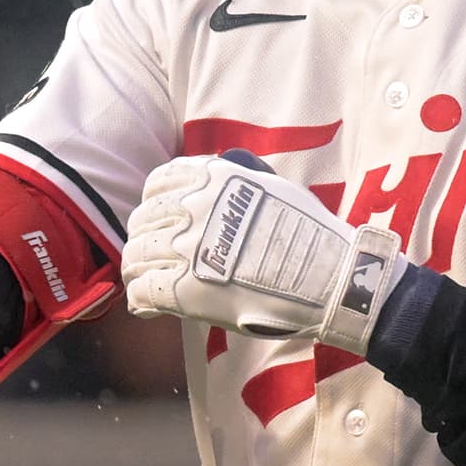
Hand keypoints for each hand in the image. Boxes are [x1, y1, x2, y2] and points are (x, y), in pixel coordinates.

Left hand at [122, 151, 406, 353]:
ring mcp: (185, 250)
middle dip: (146, 238)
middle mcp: (193, 208)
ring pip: (135, 257)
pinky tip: (149, 308)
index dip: (155, 203)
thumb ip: (243, 173)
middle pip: (142, 222)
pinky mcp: (183, 290)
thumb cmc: (310, 235)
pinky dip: (142, 301)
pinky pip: (141, 292)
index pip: (158, 182)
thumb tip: (229, 158)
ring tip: (147, 282)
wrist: (331, 279)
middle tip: (153, 257)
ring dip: (139, 271)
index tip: (161, 219)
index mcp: (213, 179)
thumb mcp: (275, 185)